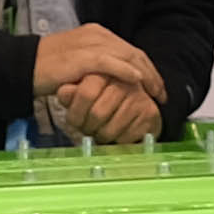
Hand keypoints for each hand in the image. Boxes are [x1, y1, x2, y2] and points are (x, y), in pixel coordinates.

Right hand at [27, 26, 164, 142]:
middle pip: (133, 53)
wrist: (23, 66)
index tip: (157, 88)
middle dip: (151, 74)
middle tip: (162, 94)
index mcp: (97, 34)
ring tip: (154, 92)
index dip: (147, 69)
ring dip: (144, 75)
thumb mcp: (79, 65)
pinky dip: (125, 71)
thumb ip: (99, 67)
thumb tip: (119, 82)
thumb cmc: (49, 69)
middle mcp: (96, 35)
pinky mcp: (80, 57)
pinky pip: (109, 63)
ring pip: (126, 57)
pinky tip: (137, 81)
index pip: (130, 51)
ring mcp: (89, 44)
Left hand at [42, 71, 164, 147]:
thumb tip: (63, 92)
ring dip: (101, 136)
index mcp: (105, 71)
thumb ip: (69, 92)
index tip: (75, 122)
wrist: (135, 110)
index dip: (76, 114)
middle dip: (88, 128)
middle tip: (87, 130)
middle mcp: (124, 81)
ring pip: (110, 128)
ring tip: (100, 133)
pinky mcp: (150, 113)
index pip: (85, 94)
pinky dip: (117, 141)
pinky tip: (116, 135)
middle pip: (97, 114)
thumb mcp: (80, 93)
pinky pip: (125, 137)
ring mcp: (139, 97)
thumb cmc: (102, 101)